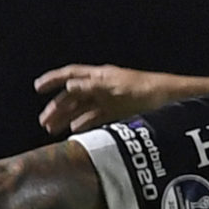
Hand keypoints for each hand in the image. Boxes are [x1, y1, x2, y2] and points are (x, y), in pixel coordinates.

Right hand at [33, 64, 160, 135]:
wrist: (171, 101)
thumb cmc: (147, 90)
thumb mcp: (117, 88)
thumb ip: (93, 86)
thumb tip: (69, 85)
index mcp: (101, 76)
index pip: (71, 75)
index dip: (53, 80)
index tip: (37, 88)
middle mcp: (102, 87)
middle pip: (73, 95)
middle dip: (56, 107)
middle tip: (43, 122)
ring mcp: (108, 100)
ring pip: (81, 109)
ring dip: (65, 118)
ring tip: (52, 130)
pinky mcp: (116, 114)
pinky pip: (94, 119)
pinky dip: (82, 126)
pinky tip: (74, 133)